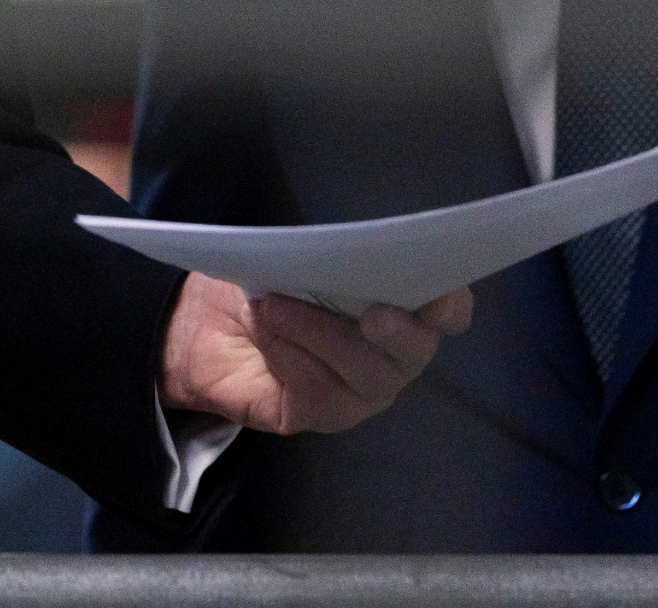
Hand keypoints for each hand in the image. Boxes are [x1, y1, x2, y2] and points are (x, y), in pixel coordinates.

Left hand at [158, 274, 471, 434]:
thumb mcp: (294, 254)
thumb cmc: (264, 279)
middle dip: (397, 332)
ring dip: (318, 333)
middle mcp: (392, 354)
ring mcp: (362, 391)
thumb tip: (345, 243)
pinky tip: (263, 331)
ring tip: (271, 307)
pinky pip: (321, 393)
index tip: (440, 295)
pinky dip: (288, 355)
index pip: (447, 311)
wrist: (206, 325)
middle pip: (415, 350)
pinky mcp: (324, 414)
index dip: (452, 304)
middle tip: (372, 315)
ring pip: (366, 373)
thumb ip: (331, 253)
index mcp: (398, 305)